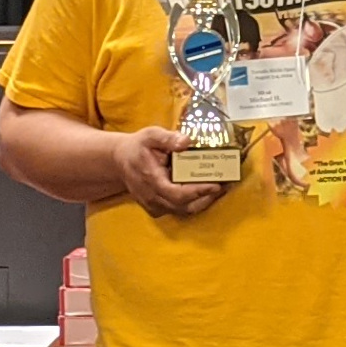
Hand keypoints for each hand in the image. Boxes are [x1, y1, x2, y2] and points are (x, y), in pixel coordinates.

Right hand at [114, 128, 232, 218]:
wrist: (119, 161)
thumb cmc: (137, 147)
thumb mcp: (150, 135)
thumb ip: (168, 138)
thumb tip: (187, 141)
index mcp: (151, 180)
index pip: (178, 194)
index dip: (198, 192)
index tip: (217, 185)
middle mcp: (153, 197)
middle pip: (185, 206)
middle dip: (207, 198)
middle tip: (226, 186)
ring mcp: (154, 206)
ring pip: (184, 211)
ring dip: (203, 201)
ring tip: (221, 188)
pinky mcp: (157, 208)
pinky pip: (180, 210)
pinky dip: (194, 203)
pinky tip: (206, 192)